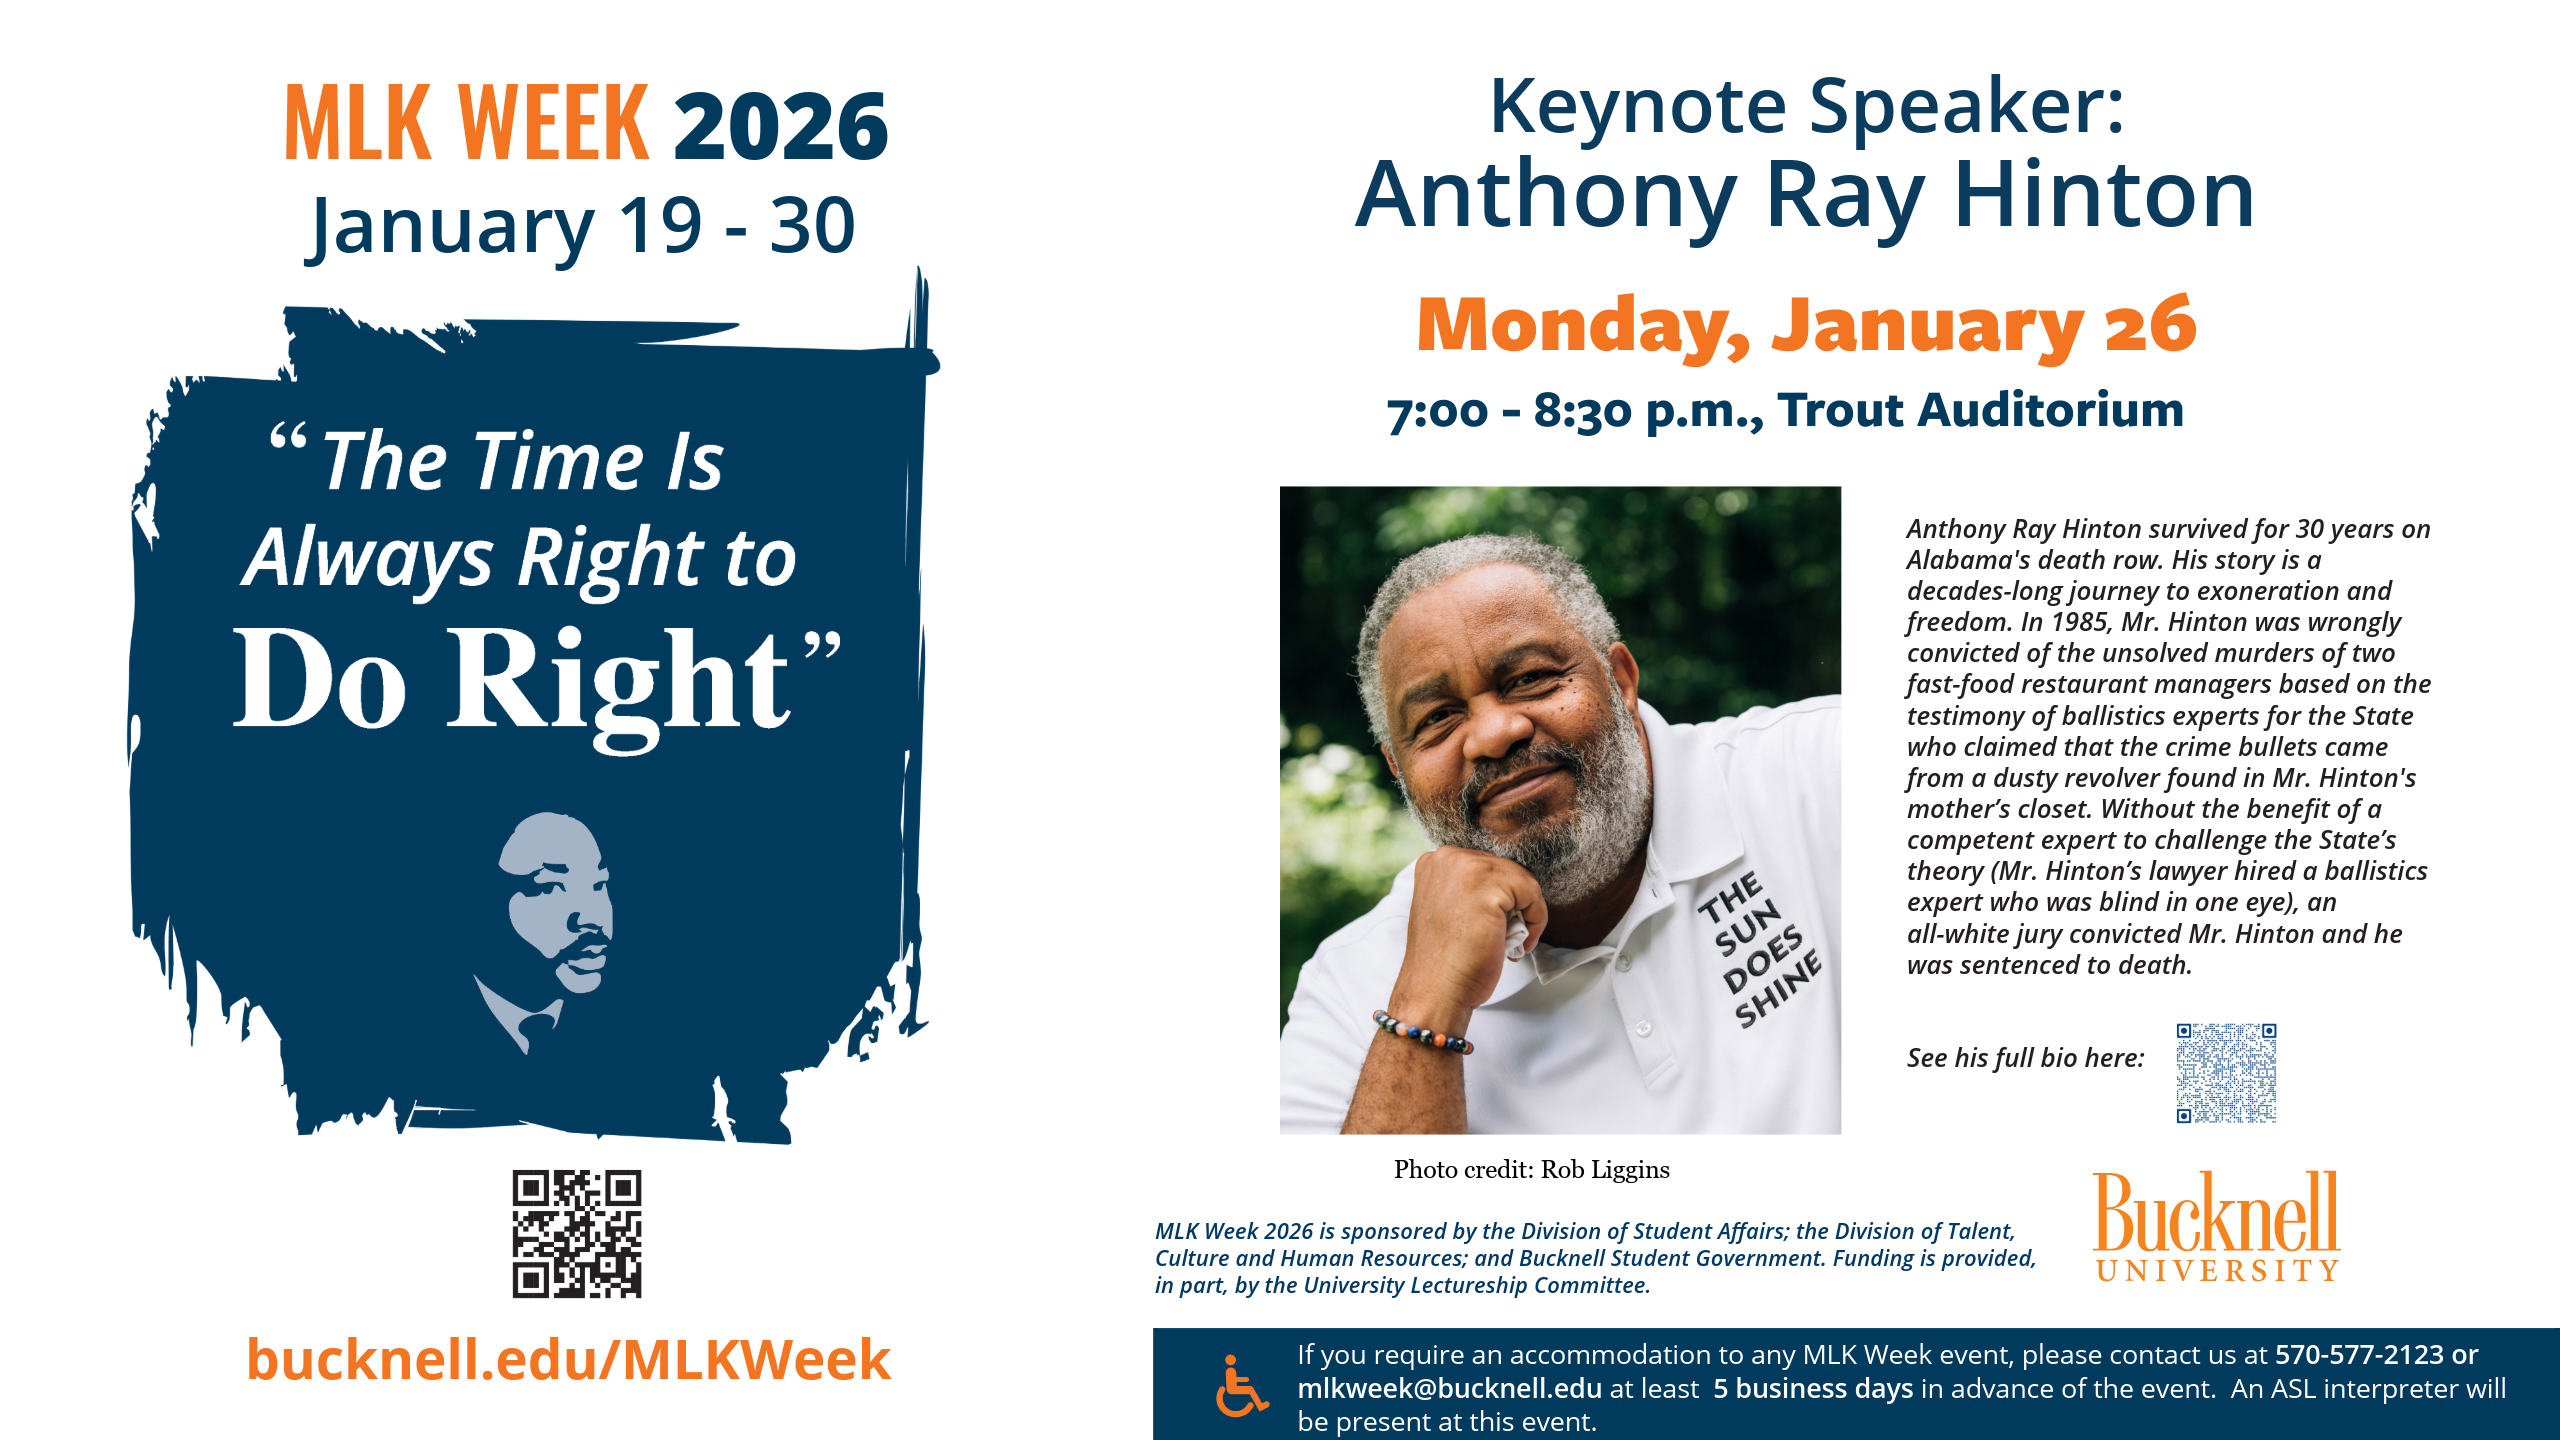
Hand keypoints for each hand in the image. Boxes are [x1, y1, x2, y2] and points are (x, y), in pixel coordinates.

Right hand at [1389, 847, 1548, 1036]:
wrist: (1435, 991)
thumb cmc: (1443, 959)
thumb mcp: (1447, 906)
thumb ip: (1466, 887)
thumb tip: (1504, 886)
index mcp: (1435, 860)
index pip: (1487, 864)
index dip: (1499, 895)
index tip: (1493, 922)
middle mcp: (1449, 857)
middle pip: (1506, 869)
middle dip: (1513, 904)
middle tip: (1503, 935)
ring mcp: (1469, 869)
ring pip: (1522, 880)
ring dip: (1525, 912)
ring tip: (1509, 940)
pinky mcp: (1490, 890)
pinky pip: (1533, 895)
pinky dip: (1536, 921)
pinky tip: (1518, 944)